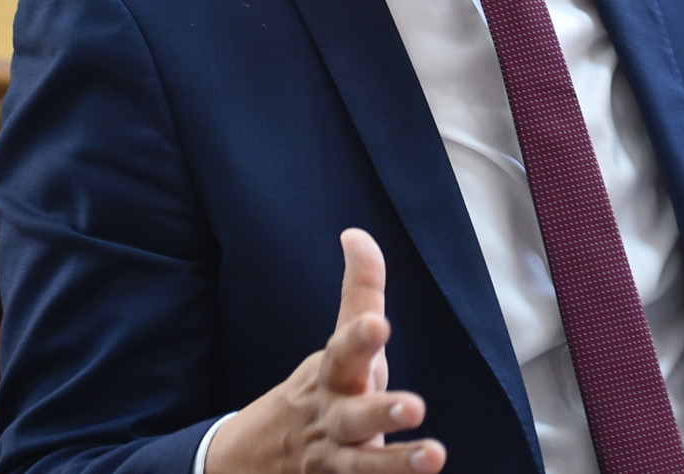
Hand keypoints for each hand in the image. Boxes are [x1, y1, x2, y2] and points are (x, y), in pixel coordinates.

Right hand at [206, 228, 446, 472]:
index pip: (344, 352)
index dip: (360, 338)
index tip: (380, 325)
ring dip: (395, 465)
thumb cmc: (320, 390)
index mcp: (332, 376)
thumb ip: (359, 292)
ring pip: (360, 468)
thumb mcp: (337, 344)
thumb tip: (356, 234)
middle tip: (415, 406)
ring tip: (435, 456)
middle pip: (353, 416)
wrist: (247, 462)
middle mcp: (330, 418)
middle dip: (381, 411)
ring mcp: (330, 462)